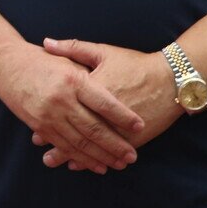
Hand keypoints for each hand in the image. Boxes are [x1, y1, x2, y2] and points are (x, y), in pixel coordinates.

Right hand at [0, 41, 144, 172]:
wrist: (6, 64)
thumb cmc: (42, 60)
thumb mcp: (69, 60)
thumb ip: (91, 76)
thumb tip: (117, 95)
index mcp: (73, 80)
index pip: (104, 102)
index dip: (124, 116)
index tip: (140, 126)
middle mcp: (61, 99)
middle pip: (95, 128)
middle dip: (116, 145)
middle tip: (132, 156)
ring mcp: (49, 115)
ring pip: (80, 143)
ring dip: (101, 156)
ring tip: (118, 164)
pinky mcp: (39, 126)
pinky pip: (64, 146)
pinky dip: (81, 158)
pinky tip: (95, 165)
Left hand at [34, 39, 181, 169]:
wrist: (171, 79)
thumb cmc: (134, 63)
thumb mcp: (103, 52)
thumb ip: (73, 48)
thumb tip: (46, 43)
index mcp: (93, 88)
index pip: (67, 105)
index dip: (50, 117)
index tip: (35, 125)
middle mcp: (104, 111)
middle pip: (76, 129)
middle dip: (57, 140)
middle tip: (41, 147)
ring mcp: (118, 127)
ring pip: (91, 145)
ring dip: (72, 154)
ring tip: (55, 161)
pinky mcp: (132, 138)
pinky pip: (108, 152)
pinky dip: (94, 159)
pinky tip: (81, 164)